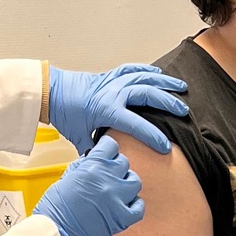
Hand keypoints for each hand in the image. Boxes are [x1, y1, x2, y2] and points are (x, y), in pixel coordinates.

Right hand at [36, 136, 143, 235]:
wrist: (55, 232)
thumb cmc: (55, 208)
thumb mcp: (66, 177)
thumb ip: (83, 166)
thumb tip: (92, 160)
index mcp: (93, 167)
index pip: (111, 146)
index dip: (107, 150)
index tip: (106, 154)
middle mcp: (107, 180)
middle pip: (124, 162)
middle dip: (116, 167)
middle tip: (108, 174)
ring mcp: (117, 199)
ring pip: (135, 182)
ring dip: (127, 183)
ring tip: (118, 189)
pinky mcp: (121, 218)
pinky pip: (139, 207)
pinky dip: (135, 204)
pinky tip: (126, 204)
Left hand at [47, 63, 188, 154]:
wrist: (52, 91)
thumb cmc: (65, 113)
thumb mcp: (79, 137)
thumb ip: (95, 150)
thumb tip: (106, 165)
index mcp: (106, 109)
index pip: (135, 124)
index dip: (152, 136)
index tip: (165, 146)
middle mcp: (113, 92)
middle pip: (147, 94)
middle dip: (167, 102)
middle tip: (183, 111)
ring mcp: (113, 81)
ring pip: (144, 78)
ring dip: (164, 83)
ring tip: (181, 88)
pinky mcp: (110, 75)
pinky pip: (132, 70)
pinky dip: (147, 70)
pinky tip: (159, 74)